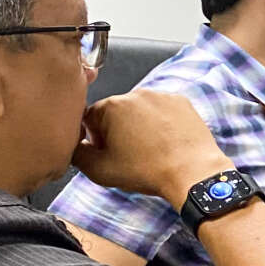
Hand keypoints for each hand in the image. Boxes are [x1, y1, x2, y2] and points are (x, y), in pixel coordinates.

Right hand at [73, 90, 230, 200]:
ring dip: (138, 125)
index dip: (93, 139)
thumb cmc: (146, 171)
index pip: (89, 119)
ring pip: (139, 110)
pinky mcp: (181, 101)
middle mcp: (136, 94)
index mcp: (112, 106)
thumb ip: (76, 154)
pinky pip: (161, 110)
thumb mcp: (99, 170)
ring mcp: (161, 95)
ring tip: (149, 149)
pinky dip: (160, 122)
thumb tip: (73, 145)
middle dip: (115, 130)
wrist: (192, 172)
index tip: (105, 153)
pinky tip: (165, 142)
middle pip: (114, 112)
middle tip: (127, 154)